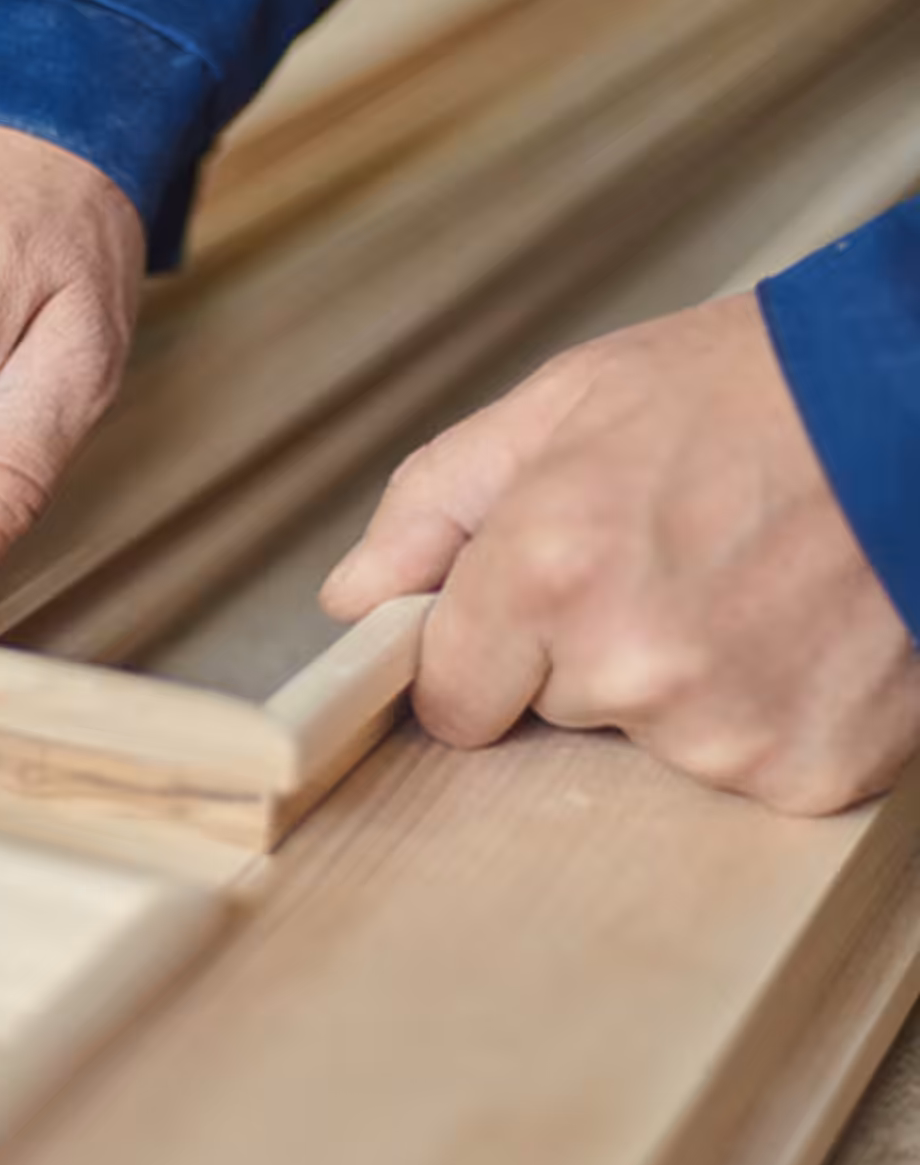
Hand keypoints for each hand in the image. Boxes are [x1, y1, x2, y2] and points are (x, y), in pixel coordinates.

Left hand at [322, 293, 919, 814]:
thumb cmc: (744, 391)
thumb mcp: (560, 408)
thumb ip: (432, 509)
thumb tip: (353, 600)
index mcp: (547, 570)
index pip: (448, 699)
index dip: (481, 655)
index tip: (525, 616)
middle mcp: (628, 664)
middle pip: (552, 713)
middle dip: (587, 652)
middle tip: (670, 556)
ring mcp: (726, 730)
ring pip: (650, 744)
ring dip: (684, 682)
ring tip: (748, 582)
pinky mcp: (811, 773)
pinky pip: (744, 768)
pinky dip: (767, 713)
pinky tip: (800, 630)